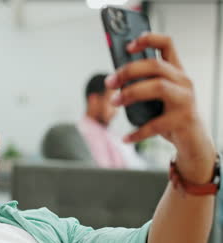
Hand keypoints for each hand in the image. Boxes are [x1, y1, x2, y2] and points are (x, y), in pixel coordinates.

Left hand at [105, 33, 214, 182]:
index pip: (166, 44)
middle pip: (155, 65)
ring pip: (158, 87)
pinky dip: (138, 132)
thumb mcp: (157, 96)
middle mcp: (183, 82)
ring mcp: (185, 100)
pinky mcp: (183, 120)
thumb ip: (143, 83)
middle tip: (109, 82)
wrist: (193, 142)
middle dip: (128, 71)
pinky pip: (155, 123)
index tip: (128, 46)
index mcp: (176, 71)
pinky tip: (126, 138)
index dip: (148, 40)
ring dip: (131, 93)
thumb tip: (114, 78)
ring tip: (115, 101)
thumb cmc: (170, 115)